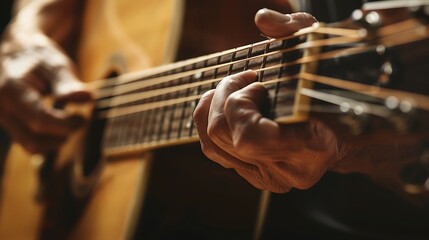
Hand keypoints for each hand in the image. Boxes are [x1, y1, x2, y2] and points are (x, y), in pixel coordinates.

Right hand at [0, 38, 91, 152]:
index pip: (39, 120)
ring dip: (56, 140)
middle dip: (62, 135)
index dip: (65, 125)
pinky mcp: (9, 124)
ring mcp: (2, 118)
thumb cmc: (38, 56)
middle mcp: (1, 108)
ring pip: (31, 146)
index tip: (82, 118)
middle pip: (34, 140)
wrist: (16, 52)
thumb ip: (68, 83)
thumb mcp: (55, 63)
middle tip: (80, 120)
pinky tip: (60, 126)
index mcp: (11, 90)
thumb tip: (87, 98)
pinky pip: (29, 142)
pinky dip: (48, 139)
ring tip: (71, 122)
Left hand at [193, 9, 340, 192]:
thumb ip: (296, 28)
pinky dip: (211, 122)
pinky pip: (213, 150)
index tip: (258, 82)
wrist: (344, 125)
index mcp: (312, 146)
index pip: (249, 138)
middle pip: (223, 136)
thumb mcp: (321, 49)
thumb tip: (263, 18)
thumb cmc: (331, 85)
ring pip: (211, 144)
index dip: (241, 105)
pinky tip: (228, 105)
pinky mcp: (253, 175)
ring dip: (213, 107)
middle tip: (245, 77)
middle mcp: (287, 170)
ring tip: (235, 88)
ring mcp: (268, 177)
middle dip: (224, 96)